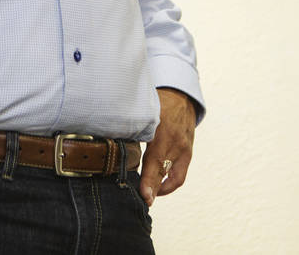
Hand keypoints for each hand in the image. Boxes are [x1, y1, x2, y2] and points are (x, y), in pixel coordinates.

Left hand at [140, 88, 195, 205]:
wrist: (181, 97)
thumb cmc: (157, 102)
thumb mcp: (143, 110)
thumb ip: (130, 125)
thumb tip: (110, 137)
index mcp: (162, 130)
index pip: (156, 161)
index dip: (149, 181)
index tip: (143, 196)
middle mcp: (176, 142)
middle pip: (163, 172)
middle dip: (152, 189)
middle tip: (142, 201)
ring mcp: (184, 149)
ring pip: (174, 177)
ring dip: (160, 189)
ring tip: (147, 196)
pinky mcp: (188, 154)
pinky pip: (180, 175)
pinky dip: (168, 184)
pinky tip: (156, 189)